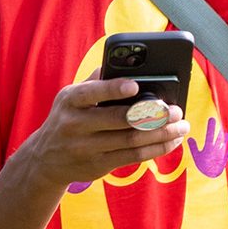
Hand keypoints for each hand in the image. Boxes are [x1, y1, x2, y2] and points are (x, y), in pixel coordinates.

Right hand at [23, 78, 191, 194]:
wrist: (45, 159)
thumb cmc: (68, 119)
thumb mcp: (71, 98)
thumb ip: (95, 82)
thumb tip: (123, 63)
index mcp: (70, 100)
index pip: (92, 92)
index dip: (113, 89)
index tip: (135, 86)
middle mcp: (75, 124)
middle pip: (119, 120)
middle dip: (152, 114)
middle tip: (175, 110)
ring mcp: (86, 147)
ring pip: (131, 140)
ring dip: (162, 133)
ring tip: (181, 125)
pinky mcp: (98, 165)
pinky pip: (134, 157)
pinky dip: (157, 148)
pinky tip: (172, 140)